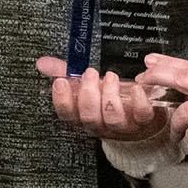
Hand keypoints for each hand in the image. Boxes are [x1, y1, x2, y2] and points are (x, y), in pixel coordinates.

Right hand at [35, 56, 165, 141]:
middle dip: (87, 94)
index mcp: (85, 116)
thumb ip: (67, 73)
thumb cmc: (113, 98)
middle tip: (89, 73)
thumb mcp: (89, 85)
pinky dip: (139, 100)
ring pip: (112, 119)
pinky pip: (142, 115)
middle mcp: (102, 124)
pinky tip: (136, 87)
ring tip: (110, 77)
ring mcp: (124, 125)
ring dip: (110, 96)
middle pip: (88, 118)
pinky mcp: (144, 121)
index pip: (67, 116)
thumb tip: (43, 63)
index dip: (61, 101)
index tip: (61, 81)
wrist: (143, 116)